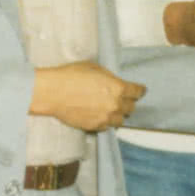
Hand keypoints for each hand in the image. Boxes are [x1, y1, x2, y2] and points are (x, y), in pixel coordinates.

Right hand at [31, 62, 146, 130]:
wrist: (53, 92)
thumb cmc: (71, 75)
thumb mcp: (94, 68)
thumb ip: (108, 77)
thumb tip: (113, 82)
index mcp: (117, 87)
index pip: (137, 92)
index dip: (140, 91)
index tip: (141, 91)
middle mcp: (115, 104)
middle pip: (131, 107)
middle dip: (128, 102)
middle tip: (123, 99)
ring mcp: (106, 117)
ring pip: (120, 120)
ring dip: (118, 114)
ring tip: (112, 110)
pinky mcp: (95, 126)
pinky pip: (107, 127)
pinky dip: (106, 122)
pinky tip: (100, 116)